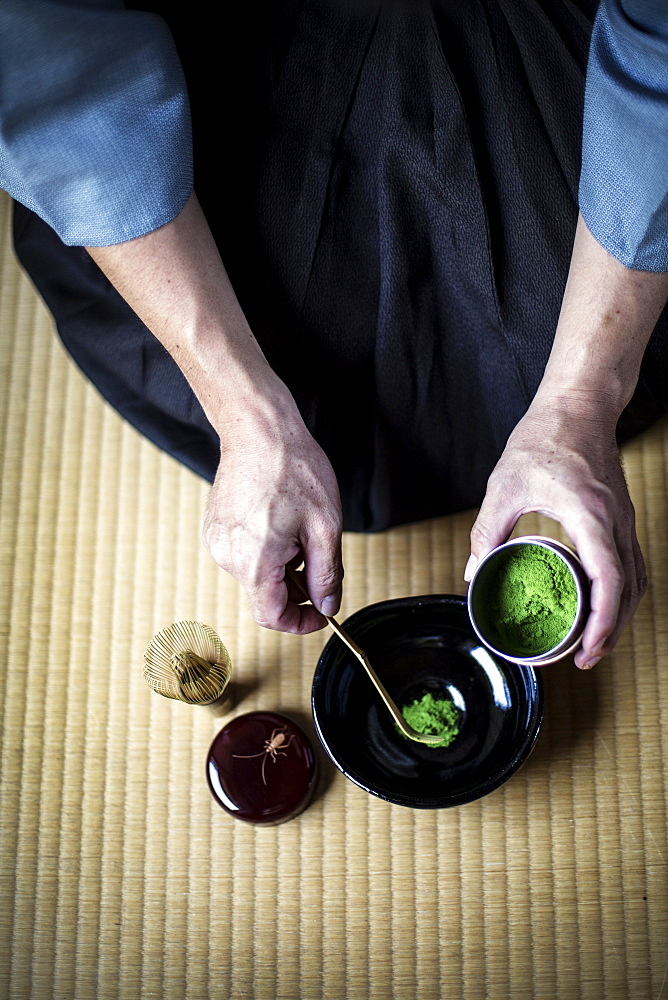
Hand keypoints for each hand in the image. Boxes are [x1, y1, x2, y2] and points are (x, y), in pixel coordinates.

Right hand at [202, 401, 343, 632]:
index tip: (321, 613)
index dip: (300, 622)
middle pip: (265, 595)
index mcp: (255, 561)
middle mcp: (228, 557)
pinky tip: (278, 519)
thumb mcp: (325, 526)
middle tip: (318, 555)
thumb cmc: (294, 469)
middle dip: (297, 586)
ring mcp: (217, 542)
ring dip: (282, 566)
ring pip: (256, 575)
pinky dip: (266, 549)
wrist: (258, 430)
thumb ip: (326, 574)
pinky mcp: (214, 529)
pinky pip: (244, 555)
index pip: (272, 617)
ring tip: (298, 529)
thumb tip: (327, 606)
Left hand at [465, 400, 645, 667]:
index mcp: (590, 514)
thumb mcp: (505, 485)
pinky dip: (621, 592)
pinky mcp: (620, 516)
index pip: (608, 579)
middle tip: (584, 659)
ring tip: (594, 643)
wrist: (577, 405)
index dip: (602, 621)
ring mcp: (624, 519)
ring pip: (635, 579)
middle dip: (611, 631)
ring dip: (620, 615)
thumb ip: (487, 530)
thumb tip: (473, 572)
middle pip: (628, 589)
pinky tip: (602, 605)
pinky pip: (631, 562)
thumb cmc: (544, 438)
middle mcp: (616, 520)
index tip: (586, 649)